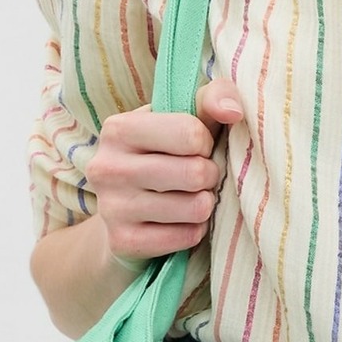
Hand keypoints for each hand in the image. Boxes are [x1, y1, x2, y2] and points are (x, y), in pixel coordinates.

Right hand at [90, 77, 242, 271]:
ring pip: (195, 207)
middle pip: (195, 172)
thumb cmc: (168, 156)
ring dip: (205, 204)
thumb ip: (213, 99)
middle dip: (210, 175)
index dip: (206, 142)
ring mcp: (111, 207)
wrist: (125, 215)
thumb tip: (234, 112)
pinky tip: (180, 222)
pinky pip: (187, 236)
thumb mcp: (185, 119)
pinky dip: (195, 231)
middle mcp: (107, 166)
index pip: (190, 132)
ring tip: (191, 198)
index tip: (196, 148)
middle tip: (199, 177)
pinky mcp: (123, 242)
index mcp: (119, 128)